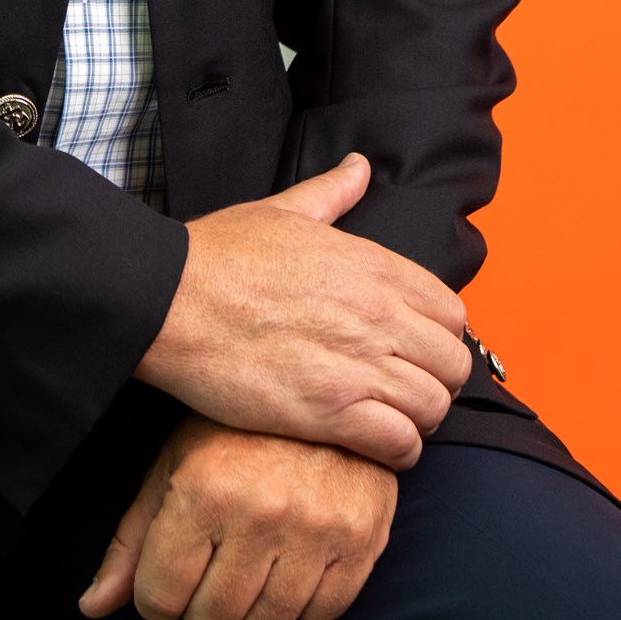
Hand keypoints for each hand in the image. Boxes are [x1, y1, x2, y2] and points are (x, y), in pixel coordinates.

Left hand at [79, 417, 397, 619]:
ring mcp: (318, 528)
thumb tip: (91, 609)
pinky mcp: (364, 538)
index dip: (156, 597)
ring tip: (250, 568)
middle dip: (201, 607)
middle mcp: (262, 513)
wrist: (325, 388)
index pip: (160, 599)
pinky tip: (292, 566)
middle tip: (210, 570)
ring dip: (251, 611)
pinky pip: (323, 613)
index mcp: (204, 491)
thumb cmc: (234, 432)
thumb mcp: (172, 469)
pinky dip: (302, 604)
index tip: (168, 577)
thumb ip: (131, 543)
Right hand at [136, 153, 469, 469]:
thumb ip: (331, 194)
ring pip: (434, 407)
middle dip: (435, 381)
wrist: (168, 300)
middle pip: (452, 364)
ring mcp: (358, 366)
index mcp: (374, 266)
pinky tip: (375, 446)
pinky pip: (400, 443)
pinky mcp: (330, 412)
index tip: (413, 349)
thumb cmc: (217, 255)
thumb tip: (359, 167)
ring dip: (418, 419)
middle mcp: (379, 315)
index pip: (452, 313)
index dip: (438, 336)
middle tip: (403, 390)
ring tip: (389, 420)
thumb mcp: (281, 210)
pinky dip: (397, 452)